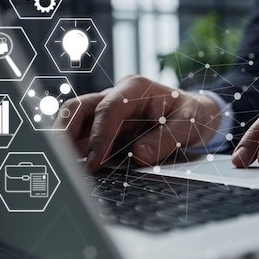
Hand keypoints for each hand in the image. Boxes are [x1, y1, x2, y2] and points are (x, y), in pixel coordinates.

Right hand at [57, 75, 221, 170]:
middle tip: (61, 160)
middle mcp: (117, 95)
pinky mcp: (107, 127)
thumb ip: (166, 139)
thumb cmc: (193, 115)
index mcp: (136, 88)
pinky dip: (77, 151)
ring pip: (76, 120)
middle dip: (65, 132)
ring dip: (66, 143)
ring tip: (63, 168)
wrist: (197, 115)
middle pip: (79, 108)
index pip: (109, 108)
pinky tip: (75, 169)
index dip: (100, 135)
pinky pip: (85, 137)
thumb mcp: (189, 125)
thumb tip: (138, 156)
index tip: (96, 161)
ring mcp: (109, 111)